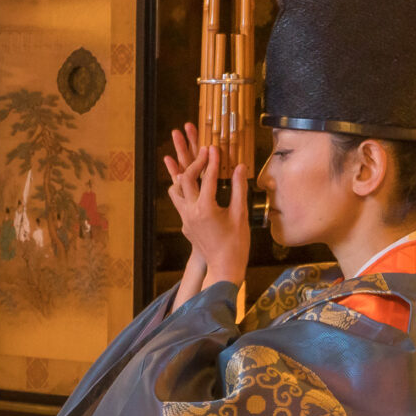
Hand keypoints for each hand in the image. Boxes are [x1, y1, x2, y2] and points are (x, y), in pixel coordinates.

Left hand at [163, 122, 249, 291]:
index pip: (208, 178)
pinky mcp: (185, 224)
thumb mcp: (241, 215)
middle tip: (202, 149)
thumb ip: (239, 189)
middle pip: (186, 179)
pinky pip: (178, 202)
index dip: (212, 161)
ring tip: (175, 158)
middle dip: (193, 161)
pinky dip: (180, 189)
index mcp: (206, 208)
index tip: (214, 147)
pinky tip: (181, 181)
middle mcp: (191, 212)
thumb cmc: (236, 243)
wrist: (224, 268)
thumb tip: (240, 167)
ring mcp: (185, 219)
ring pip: (175, 191)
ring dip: (178, 174)